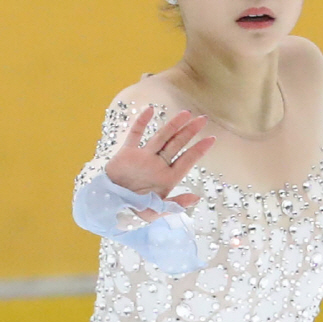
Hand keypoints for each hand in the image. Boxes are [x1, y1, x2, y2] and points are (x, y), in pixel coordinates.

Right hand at [105, 105, 215, 222]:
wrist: (110, 208)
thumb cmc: (134, 212)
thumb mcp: (157, 211)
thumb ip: (176, 204)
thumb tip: (196, 198)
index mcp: (167, 179)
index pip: (187, 160)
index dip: (199, 150)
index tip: (212, 139)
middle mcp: (158, 165)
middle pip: (177, 145)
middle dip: (190, 132)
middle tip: (203, 119)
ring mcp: (143, 158)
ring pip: (161, 137)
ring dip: (173, 125)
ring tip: (186, 113)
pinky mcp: (127, 154)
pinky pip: (135, 135)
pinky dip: (142, 122)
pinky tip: (150, 110)